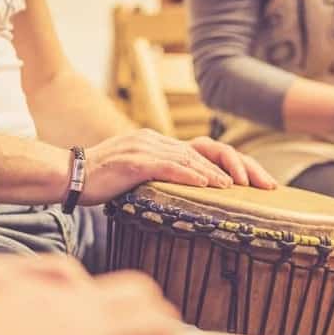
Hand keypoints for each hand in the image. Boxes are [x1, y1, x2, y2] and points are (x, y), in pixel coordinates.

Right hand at [82, 129, 276, 203]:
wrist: (69, 176)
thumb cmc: (104, 181)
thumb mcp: (140, 177)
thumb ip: (162, 178)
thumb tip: (190, 194)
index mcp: (161, 143)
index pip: (206, 150)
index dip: (235, 164)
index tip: (258, 182)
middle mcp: (157, 139)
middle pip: (207, 150)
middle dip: (240, 166)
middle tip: (264, 184)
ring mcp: (145, 147)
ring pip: (190, 158)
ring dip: (216, 173)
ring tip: (237, 187)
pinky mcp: (134, 160)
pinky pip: (167, 166)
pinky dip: (189, 175)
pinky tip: (207, 184)